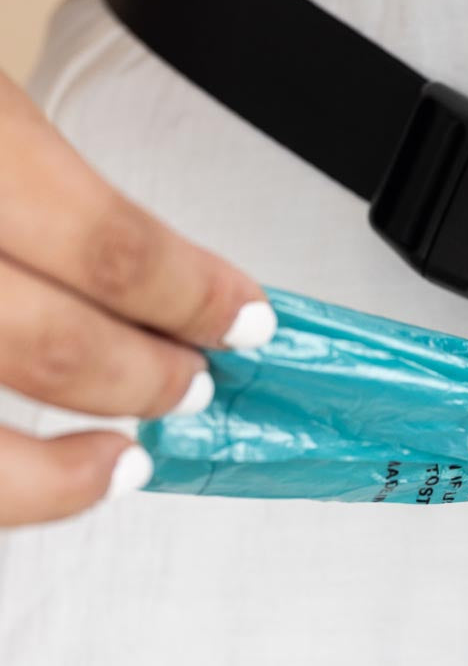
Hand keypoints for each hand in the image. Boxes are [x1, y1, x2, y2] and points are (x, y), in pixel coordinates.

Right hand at [0, 70, 275, 526]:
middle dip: (149, 375)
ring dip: (67, 471)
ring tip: (129, 457)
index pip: (108, 245)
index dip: (194, 297)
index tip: (247, 320)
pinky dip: (15, 490)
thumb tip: (149, 263)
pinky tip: (58, 478)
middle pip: (55, 344)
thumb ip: (34, 174)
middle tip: (196, 382)